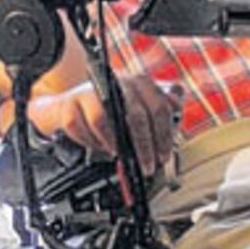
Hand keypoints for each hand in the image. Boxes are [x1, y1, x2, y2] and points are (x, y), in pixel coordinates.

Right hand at [30, 75, 177, 174]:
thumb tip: (178, 99)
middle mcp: (117, 83)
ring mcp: (91, 92)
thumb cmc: (115, 106)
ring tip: (119, 155)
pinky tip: (101, 148)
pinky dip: (92, 143)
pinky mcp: (70, 105)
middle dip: (144, 147)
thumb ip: (164, 103)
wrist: (76, 101)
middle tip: (147, 166)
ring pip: (103, 121)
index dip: (164, 136)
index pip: (159, 108)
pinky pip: (80, 129)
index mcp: (140, 82)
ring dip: (113, 144)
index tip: (164, 156)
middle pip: (136, 116)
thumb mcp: (142, 102)